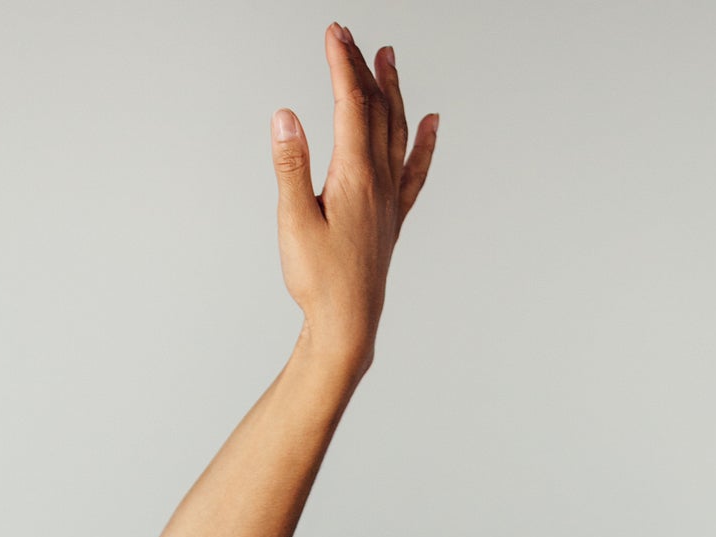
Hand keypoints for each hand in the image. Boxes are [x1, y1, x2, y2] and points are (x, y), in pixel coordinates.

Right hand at [271, 27, 437, 371]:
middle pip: (375, 109)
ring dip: (393, 90)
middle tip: (349, 36)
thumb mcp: (293, 223)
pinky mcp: (393, 217)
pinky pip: (415, 169)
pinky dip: (423, 141)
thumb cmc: (318, 281)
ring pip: (397, 130)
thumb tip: (286, 117)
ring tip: (388, 57)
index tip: (333, 33)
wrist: (348, 325)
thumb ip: (291, 167)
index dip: (342, 64)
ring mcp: (390, 198)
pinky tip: (430, 122)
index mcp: (354, 176)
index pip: (351, 104)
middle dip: (362, 67)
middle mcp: (379, 181)